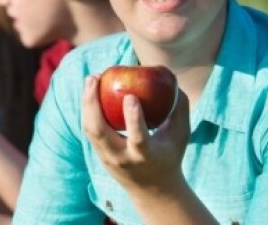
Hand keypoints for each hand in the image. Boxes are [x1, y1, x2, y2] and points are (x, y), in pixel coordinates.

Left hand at [81, 74, 190, 192]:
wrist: (152, 190)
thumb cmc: (169, 156)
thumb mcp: (180, 136)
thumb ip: (180, 110)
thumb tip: (175, 83)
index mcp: (145, 156)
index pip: (137, 138)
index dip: (133, 118)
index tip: (130, 96)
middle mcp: (122, 157)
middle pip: (99, 132)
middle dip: (93, 104)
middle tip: (95, 78)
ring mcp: (107, 156)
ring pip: (90, 129)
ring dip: (87, 103)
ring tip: (91, 79)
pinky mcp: (98, 152)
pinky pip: (89, 128)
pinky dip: (88, 109)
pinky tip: (90, 90)